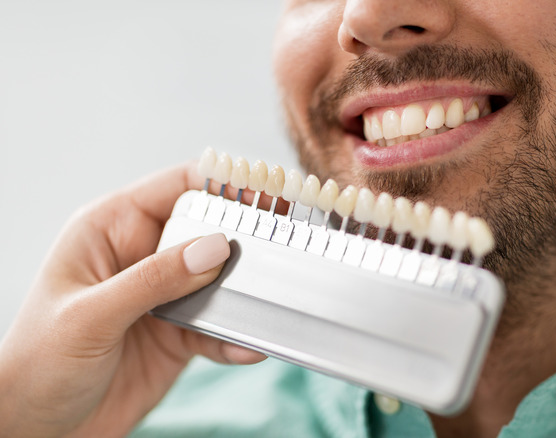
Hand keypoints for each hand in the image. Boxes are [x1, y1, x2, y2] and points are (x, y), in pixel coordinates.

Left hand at [0, 164, 265, 436]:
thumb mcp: (91, 316)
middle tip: (282, 248)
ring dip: (246, 293)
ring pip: (221, 280)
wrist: (36, 430)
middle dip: (245, 239)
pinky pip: (219, 328)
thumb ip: (154, 280)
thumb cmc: (35, 365)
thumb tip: (215, 249)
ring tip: (270, 302)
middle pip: (209, 230)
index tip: (265, 192)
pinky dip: (237, 337)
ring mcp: (164, 296)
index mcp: (111, 230)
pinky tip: (249, 347)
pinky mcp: (179, 335)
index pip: (177, 187)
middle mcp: (142, 256)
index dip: (222, 184)